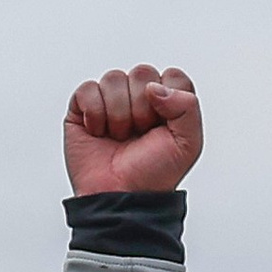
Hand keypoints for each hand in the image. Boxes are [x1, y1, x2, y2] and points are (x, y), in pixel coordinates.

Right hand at [65, 64, 202, 197]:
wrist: (122, 198)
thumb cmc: (153, 175)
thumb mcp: (188, 145)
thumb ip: (188, 106)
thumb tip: (153, 86)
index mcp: (167, 102)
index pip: (172, 76)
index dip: (168, 99)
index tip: (163, 127)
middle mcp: (139, 97)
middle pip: (142, 73)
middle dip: (142, 108)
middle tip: (139, 135)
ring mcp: (111, 100)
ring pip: (114, 78)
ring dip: (118, 114)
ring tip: (119, 137)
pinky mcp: (84, 106)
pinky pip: (88, 89)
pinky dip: (95, 113)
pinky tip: (99, 132)